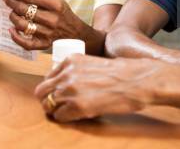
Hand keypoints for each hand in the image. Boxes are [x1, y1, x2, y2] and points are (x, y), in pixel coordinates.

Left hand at [4, 0, 87, 49]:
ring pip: (22, 25)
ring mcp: (48, 33)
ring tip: (12, 12)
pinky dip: (15, 37)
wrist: (74, 31)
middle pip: (24, 10)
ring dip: (13, 17)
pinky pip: (26, 43)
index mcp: (55, 4)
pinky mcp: (44, 44)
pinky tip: (11, 30)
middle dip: (11, 2)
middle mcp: (52, 19)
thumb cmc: (61, 11)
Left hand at [34, 55, 154, 121]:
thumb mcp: (94, 63)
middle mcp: (67, 73)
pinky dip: (65, 118)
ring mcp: (70, 90)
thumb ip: (78, 70)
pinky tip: (76, 116)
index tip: (58, 93)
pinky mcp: (77, 106)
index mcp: (71, 60)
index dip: (52, 87)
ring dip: (56, 110)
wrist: (137, 80)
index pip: (48, 77)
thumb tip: (68, 83)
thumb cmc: (122, 72)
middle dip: (47, 99)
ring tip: (68, 112)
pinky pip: (59, 116)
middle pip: (41, 91)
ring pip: (48, 105)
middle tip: (57, 105)